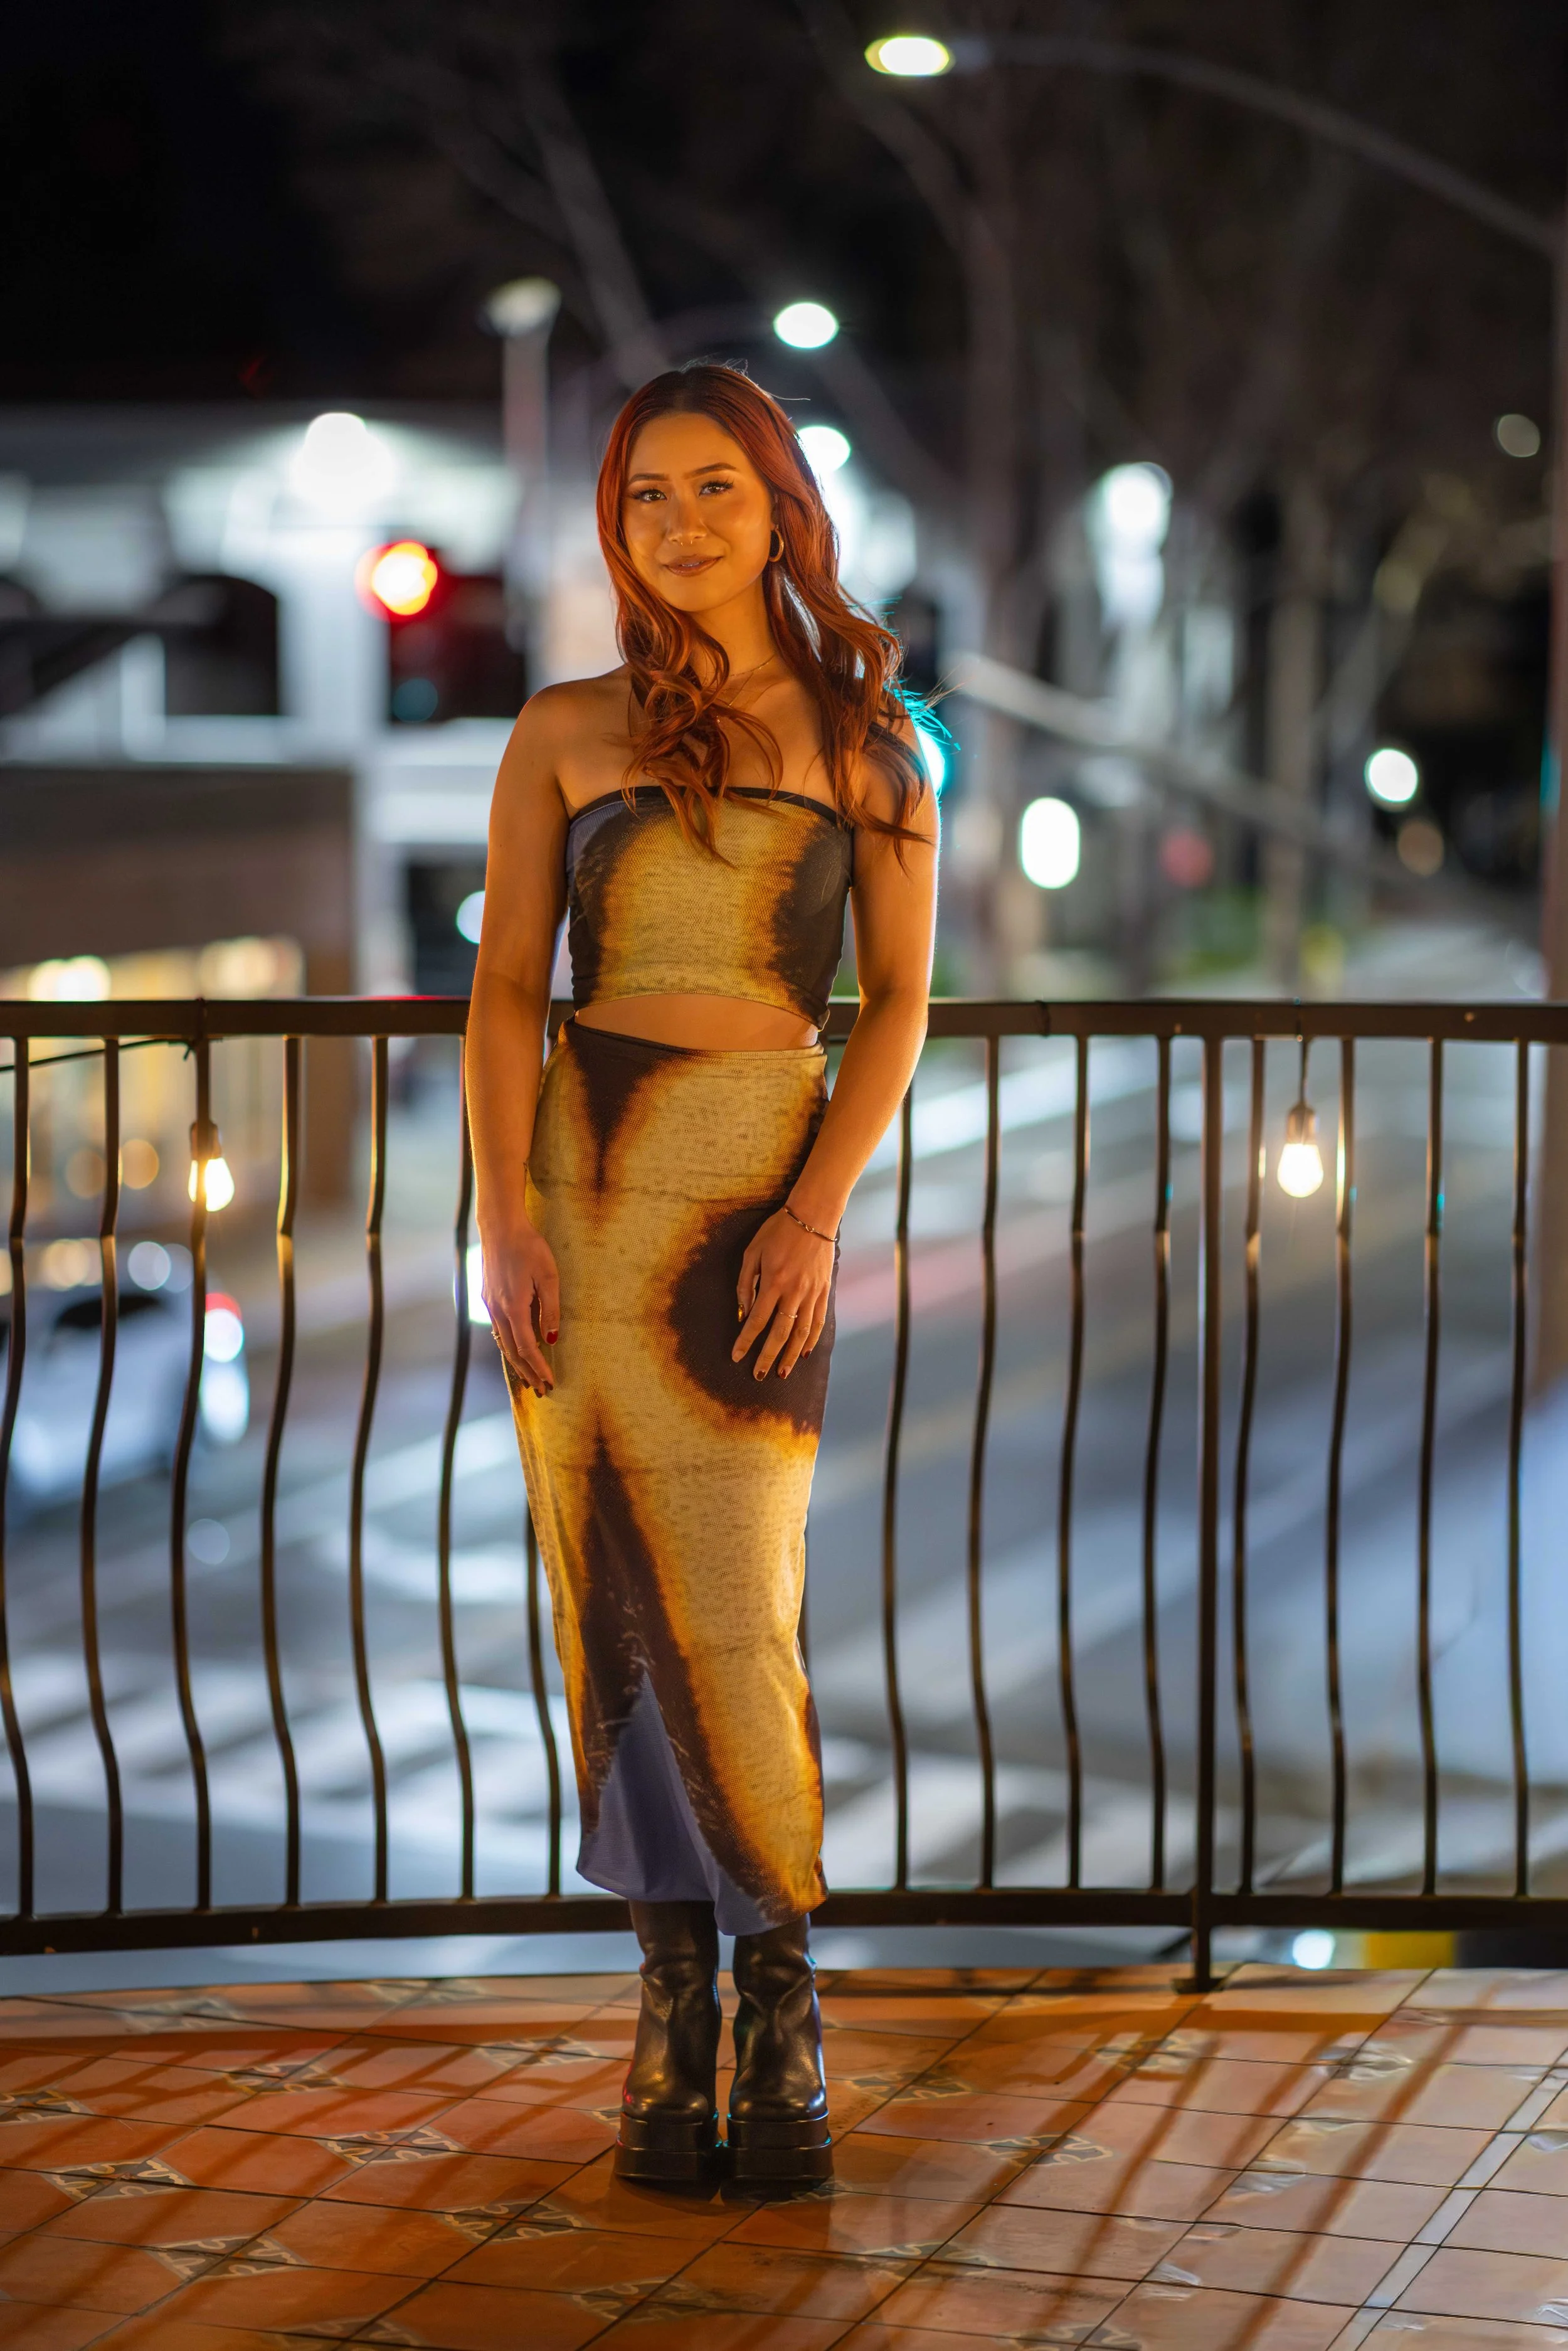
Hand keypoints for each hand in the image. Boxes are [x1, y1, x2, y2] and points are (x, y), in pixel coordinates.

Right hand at [480, 1221, 560, 1397]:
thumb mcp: (548, 1276)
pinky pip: (498, 1329)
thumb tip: (552, 1338)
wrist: (500, 1226)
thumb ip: (550, 1309)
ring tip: (528, 1377)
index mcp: (513, 1308)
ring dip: (516, 1361)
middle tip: (540, 1389)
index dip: (539, 1367)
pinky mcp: (487, 1296)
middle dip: (527, 1372)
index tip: (550, 1382)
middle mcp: (498, 1310)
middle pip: (512, 1351)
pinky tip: (514, 1348)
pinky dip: (507, 1345)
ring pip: (503, 1342)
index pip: (528, 1348)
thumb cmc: (529, 1247)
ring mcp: (489, 1304)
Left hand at [733, 1206, 835, 1380]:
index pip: (756, 1320)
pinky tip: (802, 1352)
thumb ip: (745, 1283)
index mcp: (773, 1282)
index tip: (736, 1357)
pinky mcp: (823, 1291)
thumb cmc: (778, 1230)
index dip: (745, 1341)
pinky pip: (817, 1322)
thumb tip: (743, 1312)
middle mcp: (794, 1292)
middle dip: (767, 1357)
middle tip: (759, 1375)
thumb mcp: (752, 1252)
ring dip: (790, 1355)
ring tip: (782, 1372)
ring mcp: (811, 1293)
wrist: (813, 1216)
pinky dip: (810, 1340)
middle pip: (779, 1333)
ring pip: (801, 1333)